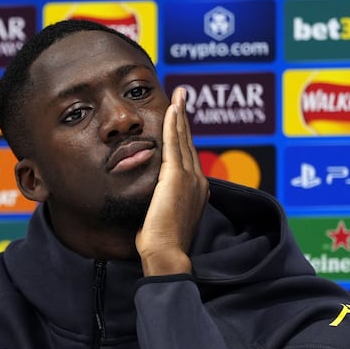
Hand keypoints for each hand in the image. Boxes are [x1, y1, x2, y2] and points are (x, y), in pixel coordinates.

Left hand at [135, 87, 208, 275]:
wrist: (165, 254)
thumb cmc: (160, 243)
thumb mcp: (162, 216)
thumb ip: (160, 202)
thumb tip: (152, 200)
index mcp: (195, 191)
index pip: (187, 156)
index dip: (182, 135)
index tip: (178, 117)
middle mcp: (197, 181)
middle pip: (188, 142)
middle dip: (184, 117)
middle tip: (182, 94)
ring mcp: (189, 178)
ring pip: (183, 139)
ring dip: (180, 114)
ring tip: (179, 94)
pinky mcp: (176, 177)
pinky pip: (174, 143)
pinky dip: (173, 124)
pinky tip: (171, 109)